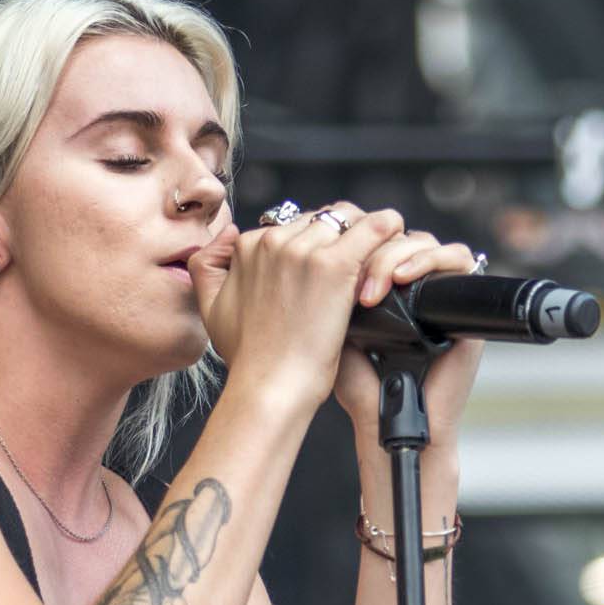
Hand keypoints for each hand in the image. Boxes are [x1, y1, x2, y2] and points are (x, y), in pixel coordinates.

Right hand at [188, 205, 407, 411]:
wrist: (269, 385)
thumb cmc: (247, 356)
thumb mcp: (209, 307)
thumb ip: (207, 265)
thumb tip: (230, 234)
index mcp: (248, 247)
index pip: (292, 224)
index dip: (313, 244)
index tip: (326, 270)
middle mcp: (274, 241)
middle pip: (321, 219)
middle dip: (339, 237)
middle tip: (356, 264)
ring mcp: (304, 251)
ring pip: (347, 218)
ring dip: (364, 235)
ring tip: (376, 258)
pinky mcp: (334, 266)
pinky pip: (374, 228)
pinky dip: (388, 229)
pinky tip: (396, 237)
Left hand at [331, 224, 484, 449]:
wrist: (389, 425)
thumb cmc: (363, 391)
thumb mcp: (336, 334)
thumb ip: (333, 296)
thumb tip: (322, 254)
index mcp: (384, 291)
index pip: (376, 242)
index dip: (357, 244)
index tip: (333, 268)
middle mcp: (414, 288)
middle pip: (399, 236)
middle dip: (374, 253)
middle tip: (358, 290)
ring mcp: (440, 294)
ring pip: (425, 241)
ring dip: (397, 255)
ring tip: (375, 289)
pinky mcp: (465, 305)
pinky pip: (459, 259)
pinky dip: (431, 259)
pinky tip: (404, 279)